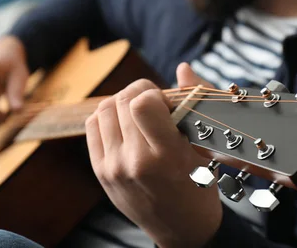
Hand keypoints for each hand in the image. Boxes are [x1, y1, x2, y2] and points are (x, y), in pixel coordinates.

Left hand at [85, 63, 222, 247]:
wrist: (181, 229)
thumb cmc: (199, 185)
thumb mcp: (204, 147)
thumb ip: (193, 102)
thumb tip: (182, 67)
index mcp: (166, 156)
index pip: (142, 104)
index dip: (154, 93)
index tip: (167, 102)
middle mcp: (134, 162)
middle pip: (123, 101)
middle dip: (141, 93)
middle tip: (156, 106)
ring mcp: (113, 167)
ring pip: (104, 108)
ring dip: (123, 103)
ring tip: (140, 114)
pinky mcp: (100, 171)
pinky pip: (93, 125)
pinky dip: (108, 116)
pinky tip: (125, 124)